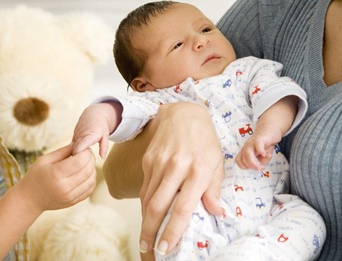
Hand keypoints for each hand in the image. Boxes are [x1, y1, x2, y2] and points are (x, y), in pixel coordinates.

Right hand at [21, 144, 95, 211]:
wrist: (30, 200)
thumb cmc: (35, 176)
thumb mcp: (44, 160)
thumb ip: (62, 151)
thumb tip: (78, 144)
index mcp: (56, 174)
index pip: (80, 160)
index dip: (85, 152)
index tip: (83, 147)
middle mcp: (65, 187)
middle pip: (88, 170)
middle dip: (90, 158)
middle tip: (86, 153)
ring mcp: (70, 196)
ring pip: (91, 180)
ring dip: (92, 169)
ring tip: (86, 163)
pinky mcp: (73, 202)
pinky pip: (89, 189)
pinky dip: (91, 180)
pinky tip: (85, 174)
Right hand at [72, 102, 121, 158]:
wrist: (92, 114)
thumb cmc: (101, 126)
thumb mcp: (105, 135)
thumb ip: (104, 147)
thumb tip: (102, 157)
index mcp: (89, 135)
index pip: (79, 148)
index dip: (78, 156)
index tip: (83, 162)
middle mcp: (80, 136)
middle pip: (74, 151)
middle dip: (77, 159)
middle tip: (84, 165)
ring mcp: (75, 136)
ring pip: (72, 150)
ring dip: (76, 156)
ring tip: (82, 161)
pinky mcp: (73, 138)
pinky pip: (71, 147)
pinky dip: (75, 152)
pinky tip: (79, 156)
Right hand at [138, 102, 223, 255]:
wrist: (182, 113)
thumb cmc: (205, 140)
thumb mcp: (217, 163)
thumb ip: (214, 189)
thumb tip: (217, 213)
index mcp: (198, 170)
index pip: (182, 207)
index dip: (172, 231)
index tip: (166, 248)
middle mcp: (176, 167)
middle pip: (157, 206)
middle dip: (150, 232)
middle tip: (148, 251)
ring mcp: (158, 163)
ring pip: (147, 198)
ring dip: (145, 221)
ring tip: (145, 240)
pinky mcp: (148, 160)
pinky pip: (145, 187)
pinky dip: (145, 204)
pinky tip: (147, 216)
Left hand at [236, 123, 281, 169]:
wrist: (270, 129)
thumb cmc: (265, 144)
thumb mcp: (264, 156)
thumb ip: (262, 162)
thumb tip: (261, 166)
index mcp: (245, 151)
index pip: (239, 160)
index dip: (245, 166)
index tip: (255, 168)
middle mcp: (247, 146)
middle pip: (243, 158)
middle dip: (251, 166)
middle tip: (260, 168)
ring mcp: (252, 142)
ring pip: (247, 152)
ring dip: (253, 162)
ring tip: (261, 166)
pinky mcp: (260, 138)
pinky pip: (257, 144)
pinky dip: (260, 150)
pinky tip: (264, 154)